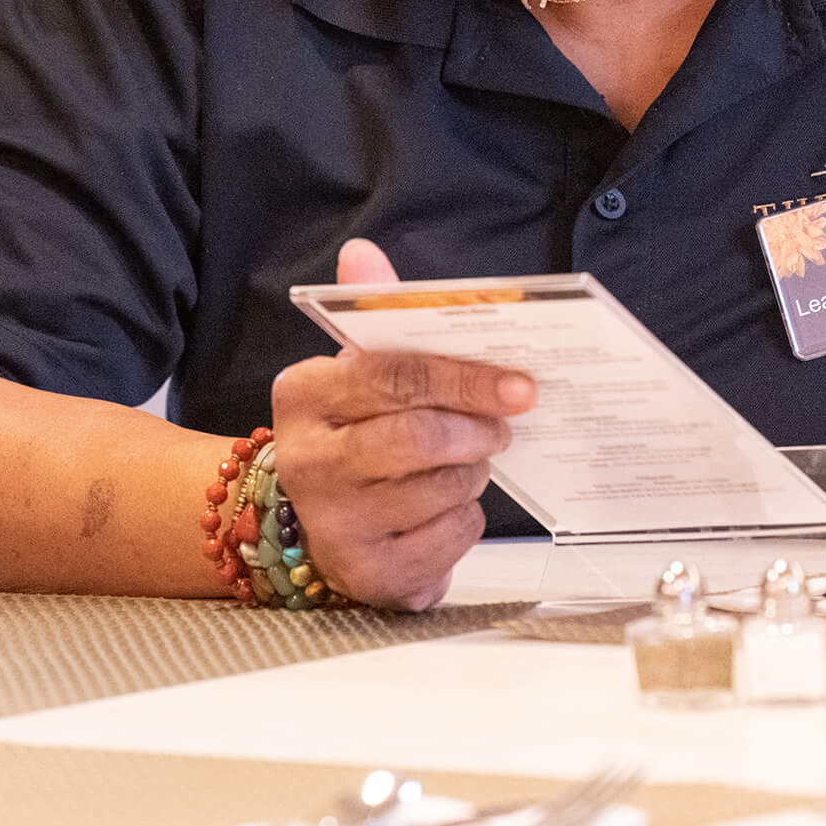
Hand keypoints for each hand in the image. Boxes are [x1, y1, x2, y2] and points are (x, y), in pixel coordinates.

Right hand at [269, 239, 536, 610]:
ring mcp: (333, 524)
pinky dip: (466, 518)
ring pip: (441, 489)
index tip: (521, 385)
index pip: (395, 376)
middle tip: (504, 425)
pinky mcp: (368, 573)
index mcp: (304, 394)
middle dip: (477, 429)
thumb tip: (362, 252)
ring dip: (473, 473)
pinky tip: (448, 505)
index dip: (467, 379)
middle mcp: (307, 461)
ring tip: (467, 461)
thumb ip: (377, 310)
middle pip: (419, 439)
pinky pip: (450, 537)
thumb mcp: (361, 368)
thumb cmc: (358, 428)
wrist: (315, 520)